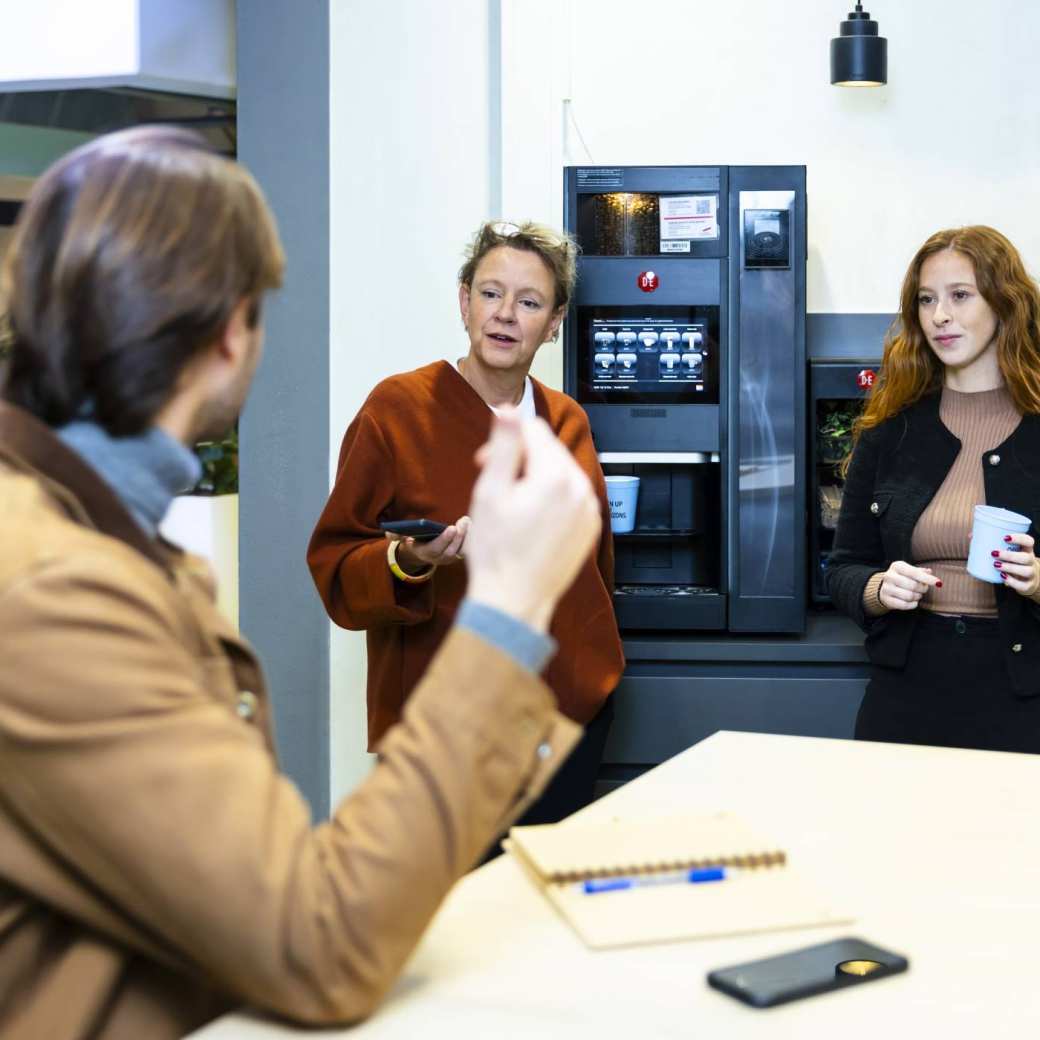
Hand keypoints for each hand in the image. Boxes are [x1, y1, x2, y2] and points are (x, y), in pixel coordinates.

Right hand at [388, 517, 469, 574]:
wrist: (423, 552)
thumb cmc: (414, 540)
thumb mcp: (403, 538)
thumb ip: (396, 535)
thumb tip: (390, 534)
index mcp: (425, 553)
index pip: (436, 549)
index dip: (444, 540)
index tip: (451, 528)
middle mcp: (439, 559)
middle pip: (451, 550)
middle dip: (458, 536)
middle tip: (463, 521)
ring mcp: (450, 558)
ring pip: (461, 550)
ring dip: (467, 536)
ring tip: (468, 521)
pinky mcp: (458, 555)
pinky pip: (467, 548)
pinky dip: (471, 537)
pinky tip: (473, 525)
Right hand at [465, 409, 599, 631]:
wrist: (514, 600)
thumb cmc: (498, 552)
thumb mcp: (491, 490)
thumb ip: (505, 444)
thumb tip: (509, 409)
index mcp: (556, 476)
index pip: (533, 429)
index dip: (505, 439)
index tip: (485, 461)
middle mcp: (581, 489)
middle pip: (549, 449)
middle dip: (521, 457)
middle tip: (494, 483)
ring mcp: (589, 510)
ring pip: (561, 472)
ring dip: (536, 476)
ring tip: (512, 504)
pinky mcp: (590, 527)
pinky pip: (571, 496)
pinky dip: (551, 498)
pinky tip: (530, 519)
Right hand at [878, 560, 940, 610]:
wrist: (886, 587)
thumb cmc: (903, 577)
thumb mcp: (910, 571)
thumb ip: (921, 571)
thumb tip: (930, 572)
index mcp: (897, 566)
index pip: (914, 573)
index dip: (927, 578)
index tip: (938, 583)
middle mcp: (889, 576)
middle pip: (913, 585)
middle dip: (922, 589)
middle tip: (924, 589)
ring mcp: (886, 588)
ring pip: (909, 596)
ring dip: (917, 597)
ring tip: (917, 594)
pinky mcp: (886, 599)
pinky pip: (904, 605)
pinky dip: (912, 604)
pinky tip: (913, 601)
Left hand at [993, 532, 1039, 596]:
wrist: (1026, 579)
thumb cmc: (1012, 561)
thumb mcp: (1006, 551)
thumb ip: (989, 542)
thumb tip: (971, 536)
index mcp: (1026, 550)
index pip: (1029, 541)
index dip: (1019, 538)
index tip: (1005, 537)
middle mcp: (1030, 561)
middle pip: (1026, 557)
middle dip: (1009, 555)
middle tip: (994, 553)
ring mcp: (1031, 573)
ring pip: (1026, 571)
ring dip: (1010, 568)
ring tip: (996, 565)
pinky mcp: (1027, 585)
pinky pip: (1022, 584)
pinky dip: (1012, 581)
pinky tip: (1002, 577)